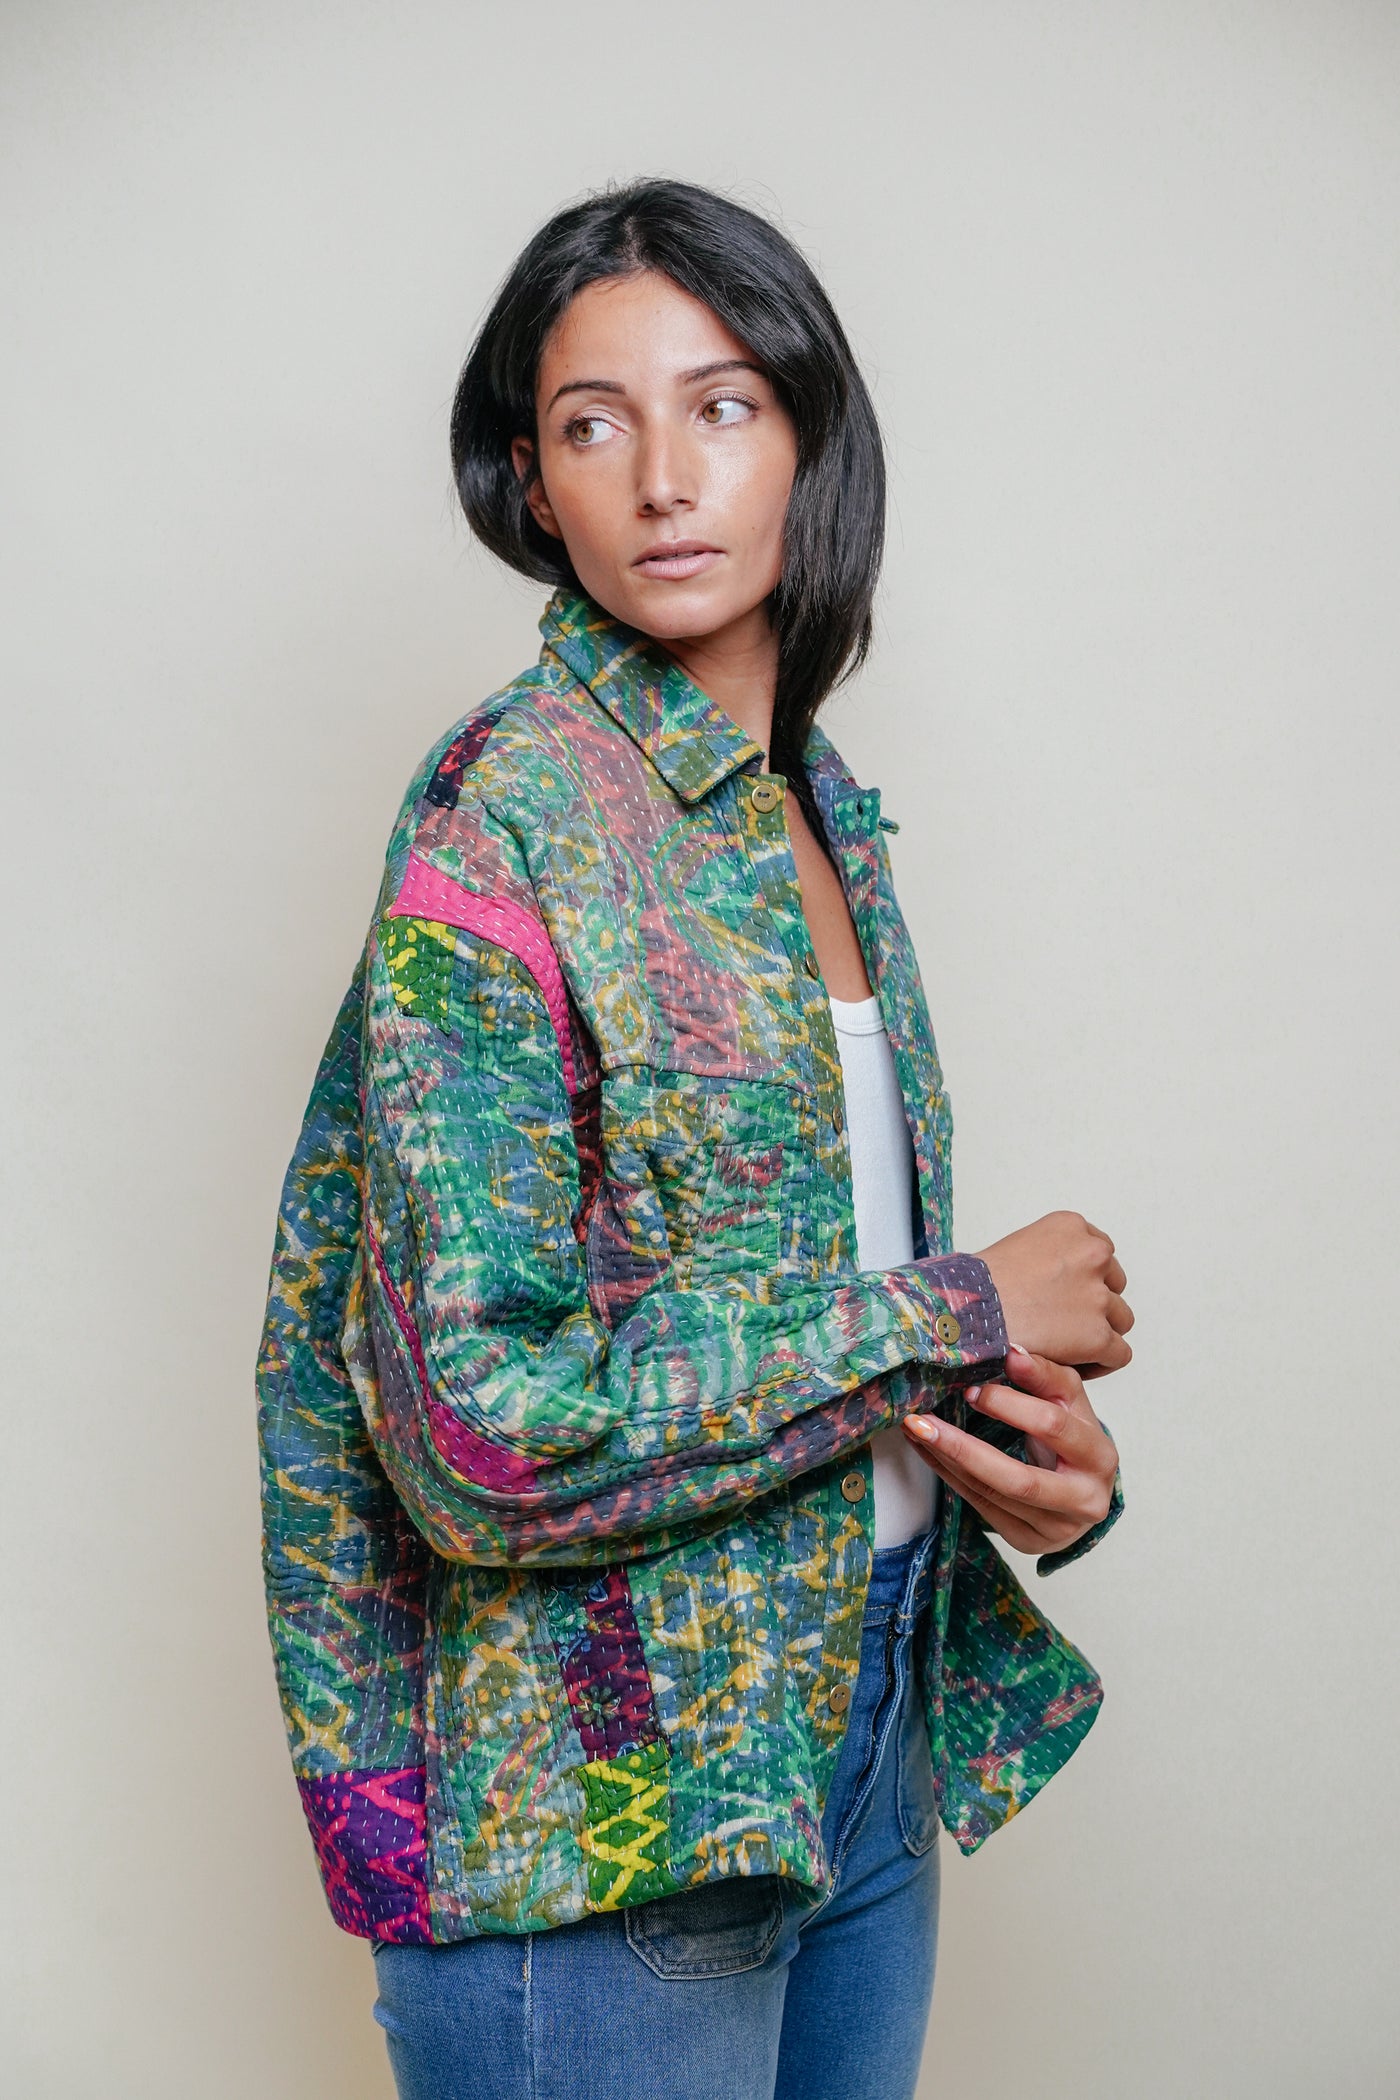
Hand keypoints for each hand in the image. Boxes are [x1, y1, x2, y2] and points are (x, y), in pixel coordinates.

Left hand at [903, 1343, 1117, 1556]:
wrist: (1085, 1491)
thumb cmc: (1075, 1438)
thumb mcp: (1070, 1403)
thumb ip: (1045, 1376)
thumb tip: (1011, 1351)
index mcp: (1100, 1457)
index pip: (1053, 1426)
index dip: (1010, 1406)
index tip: (971, 1387)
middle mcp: (1084, 1500)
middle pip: (1019, 1478)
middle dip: (965, 1447)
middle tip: (925, 1419)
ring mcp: (1056, 1529)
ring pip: (992, 1495)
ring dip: (947, 1460)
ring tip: (915, 1429)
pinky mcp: (1028, 1541)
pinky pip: (980, 1507)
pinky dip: (948, 1475)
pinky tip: (926, 1451)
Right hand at [974, 1211, 1132, 1377]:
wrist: (968, 1312)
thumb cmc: (978, 1285)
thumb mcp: (1018, 1246)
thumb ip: (1050, 1257)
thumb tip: (1058, 1282)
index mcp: (1071, 1226)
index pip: (1099, 1251)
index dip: (1086, 1277)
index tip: (1069, 1294)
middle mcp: (1092, 1254)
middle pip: (1114, 1283)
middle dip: (1095, 1302)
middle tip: (1065, 1321)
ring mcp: (1098, 1296)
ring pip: (1120, 1318)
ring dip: (1100, 1331)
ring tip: (1071, 1346)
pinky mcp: (1098, 1335)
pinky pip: (1119, 1353)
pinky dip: (1102, 1362)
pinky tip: (1076, 1365)